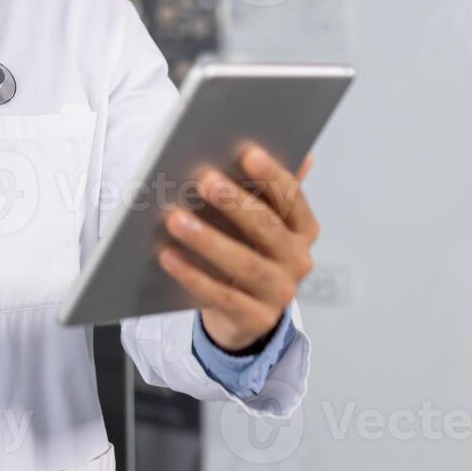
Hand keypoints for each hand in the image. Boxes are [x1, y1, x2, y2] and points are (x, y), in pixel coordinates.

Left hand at [157, 144, 318, 351]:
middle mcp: (298, 261)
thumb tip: (295, 151)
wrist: (245, 315)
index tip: (247, 152)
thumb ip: (268, 190)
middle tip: (205, 180)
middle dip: (236, 203)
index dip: (272, 176)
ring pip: (245, 264)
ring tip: (175, 219)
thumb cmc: (249, 252)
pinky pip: (221, 296)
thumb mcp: (261, 222)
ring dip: (208, 240)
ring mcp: (280, 293)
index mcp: (303, 230)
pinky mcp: (255, 319)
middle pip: (268, 229)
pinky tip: (168, 256)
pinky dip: (193, 276)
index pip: (292, 199)